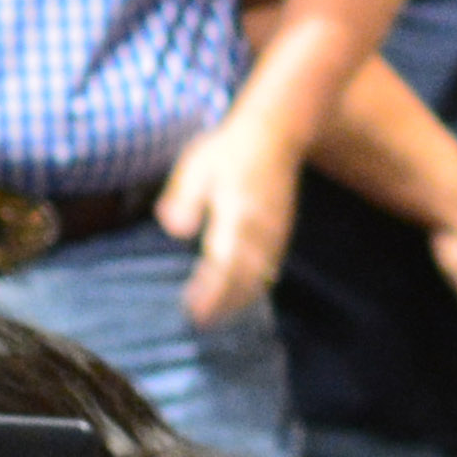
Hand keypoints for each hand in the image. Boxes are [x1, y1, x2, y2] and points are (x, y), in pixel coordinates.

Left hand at [154, 114, 300, 327]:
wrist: (276, 133)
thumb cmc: (230, 148)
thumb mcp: (198, 164)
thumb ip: (185, 197)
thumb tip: (175, 228)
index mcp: (238, 214)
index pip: (224, 262)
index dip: (210, 291)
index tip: (193, 310)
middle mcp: (260, 230)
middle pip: (245, 278)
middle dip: (224, 303)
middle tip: (201, 323)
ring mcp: (275, 233)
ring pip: (260, 276)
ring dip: (239, 299)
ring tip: (218, 316)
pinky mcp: (281, 233)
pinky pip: (270, 268)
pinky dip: (254, 286)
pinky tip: (240, 294)